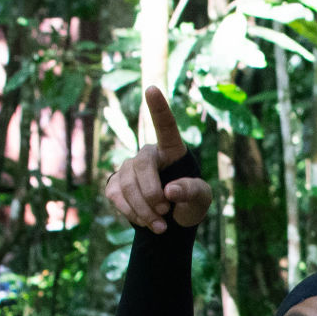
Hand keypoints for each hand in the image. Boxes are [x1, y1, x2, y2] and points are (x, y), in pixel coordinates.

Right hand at [102, 86, 210, 233]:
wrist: (170, 223)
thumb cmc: (190, 203)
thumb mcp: (201, 200)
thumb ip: (192, 192)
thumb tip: (170, 190)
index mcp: (172, 150)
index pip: (165, 126)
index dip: (159, 108)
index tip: (152, 89)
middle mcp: (148, 154)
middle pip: (142, 165)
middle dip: (151, 193)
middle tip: (165, 213)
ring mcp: (128, 167)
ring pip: (127, 184)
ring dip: (144, 210)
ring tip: (160, 226)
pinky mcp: (114, 183)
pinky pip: (116, 196)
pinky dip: (132, 213)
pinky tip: (145, 221)